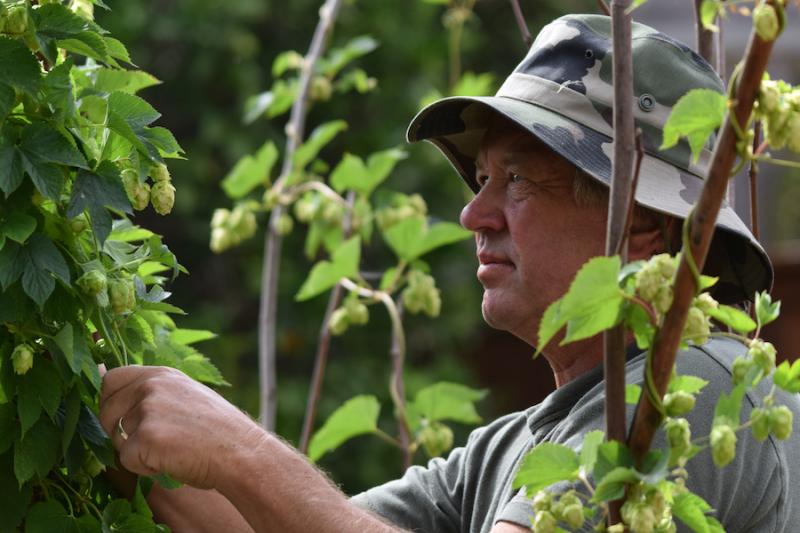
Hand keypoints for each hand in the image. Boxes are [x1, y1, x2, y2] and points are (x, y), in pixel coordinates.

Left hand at [99, 365, 263, 488]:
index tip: (119, 419)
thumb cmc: (216, 431)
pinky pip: (125, 460)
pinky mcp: (145, 437)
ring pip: (116, 438)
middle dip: (114, 431)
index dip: (108, 402)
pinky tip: (170, 462)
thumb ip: (154, 393)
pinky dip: (143, 468)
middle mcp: (151, 386)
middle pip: (106, 411)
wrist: (240, 451)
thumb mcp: (186, 396)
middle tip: (148, 443)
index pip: (111, 379)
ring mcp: (147, 410)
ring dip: (136, 451)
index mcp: (161, 374)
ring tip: (171, 450)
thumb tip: (109, 391)